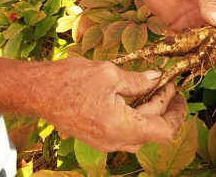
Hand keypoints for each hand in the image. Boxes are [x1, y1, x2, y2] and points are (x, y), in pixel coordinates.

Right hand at [28, 57, 186, 151]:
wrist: (36, 91)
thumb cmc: (69, 80)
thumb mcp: (109, 74)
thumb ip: (138, 80)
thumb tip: (157, 78)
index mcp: (120, 126)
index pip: (164, 131)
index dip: (177, 113)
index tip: (179, 94)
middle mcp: (114, 141)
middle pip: (152, 131)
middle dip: (164, 107)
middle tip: (168, 84)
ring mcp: (104, 142)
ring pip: (139, 132)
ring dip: (150, 112)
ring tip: (155, 88)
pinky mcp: (96, 137)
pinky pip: (124, 131)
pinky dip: (135, 116)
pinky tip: (136, 97)